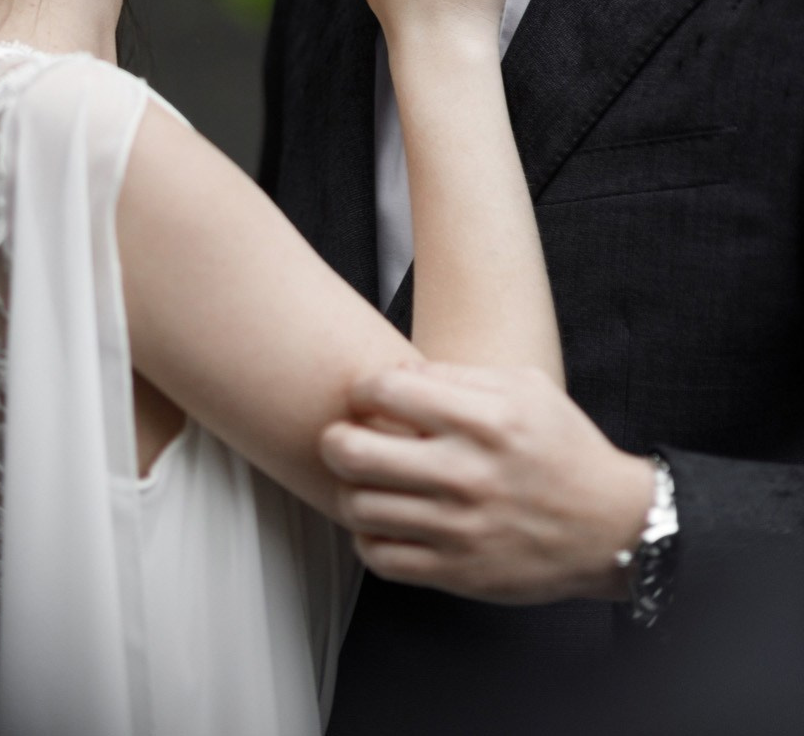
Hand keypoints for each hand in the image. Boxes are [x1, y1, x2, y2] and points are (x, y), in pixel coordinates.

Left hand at [320, 362, 654, 603]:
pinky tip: (383, 521)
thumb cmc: (562, 448)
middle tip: (341, 438)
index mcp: (484, 419)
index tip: (364, 396)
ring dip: (349, 490)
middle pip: (354, 452)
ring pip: (359, 507)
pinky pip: (380, 557)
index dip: (361, 389)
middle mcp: (467, 474)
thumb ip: (457, 375)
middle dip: (334, 439)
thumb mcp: (524, 387)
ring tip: (363, 481)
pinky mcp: (458, 573)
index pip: (387, 391)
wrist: (611, 526)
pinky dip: (367, 538)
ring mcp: (460, 528)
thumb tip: (395, 374)